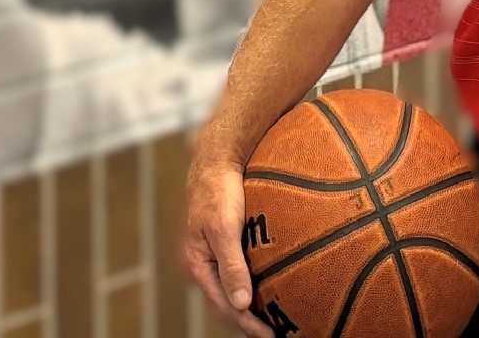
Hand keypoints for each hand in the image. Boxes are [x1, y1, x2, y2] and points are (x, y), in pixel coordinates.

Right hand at [183, 153, 272, 337]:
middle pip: (229, 302)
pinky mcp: (228, 244)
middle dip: (250, 321)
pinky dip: (257, 285)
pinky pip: (242, 271)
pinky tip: (275, 290)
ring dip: (254, 306)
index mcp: (198, 264)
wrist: (217, 158)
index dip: (247, 324)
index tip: (271, 336)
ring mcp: (216, 254)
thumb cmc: (218, 190)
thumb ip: (231, 266)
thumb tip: (242, 304)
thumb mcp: (224, 228)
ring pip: (236, 288)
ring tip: (278, 321)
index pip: (224, 305)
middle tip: (279, 334)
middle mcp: (206, 263)